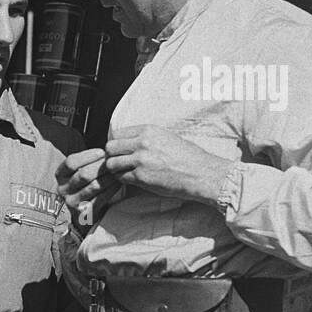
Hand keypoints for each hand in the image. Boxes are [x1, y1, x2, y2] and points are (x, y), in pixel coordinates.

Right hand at [56, 147, 117, 213]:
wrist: (84, 211)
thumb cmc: (85, 185)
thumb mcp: (80, 171)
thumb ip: (88, 161)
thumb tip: (108, 148)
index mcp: (60, 175)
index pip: (71, 162)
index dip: (88, 156)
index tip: (102, 152)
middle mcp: (62, 189)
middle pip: (84, 174)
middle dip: (102, 167)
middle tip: (115, 163)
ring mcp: (72, 202)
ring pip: (94, 186)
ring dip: (109, 177)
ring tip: (118, 172)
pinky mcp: (84, 212)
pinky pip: (101, 198)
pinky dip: (112, 189)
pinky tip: (119, 183)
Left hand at [101, 124, 232, 202]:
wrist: (201, 173)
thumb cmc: (189, 157)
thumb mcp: (167, 137)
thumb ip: (146, 138)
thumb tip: (130, 141)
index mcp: (148, 131)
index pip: (117, 133)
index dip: (116, 143)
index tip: (120, 149)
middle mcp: (142, 143)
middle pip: (110, 147)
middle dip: (112, 155)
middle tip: (118, 161)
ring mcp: (140, 160)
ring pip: (111, 163)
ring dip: (115, 169)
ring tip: (124, 171)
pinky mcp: (141, 177)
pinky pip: (120, 178)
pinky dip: (123, 180)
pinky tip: (132, 179)